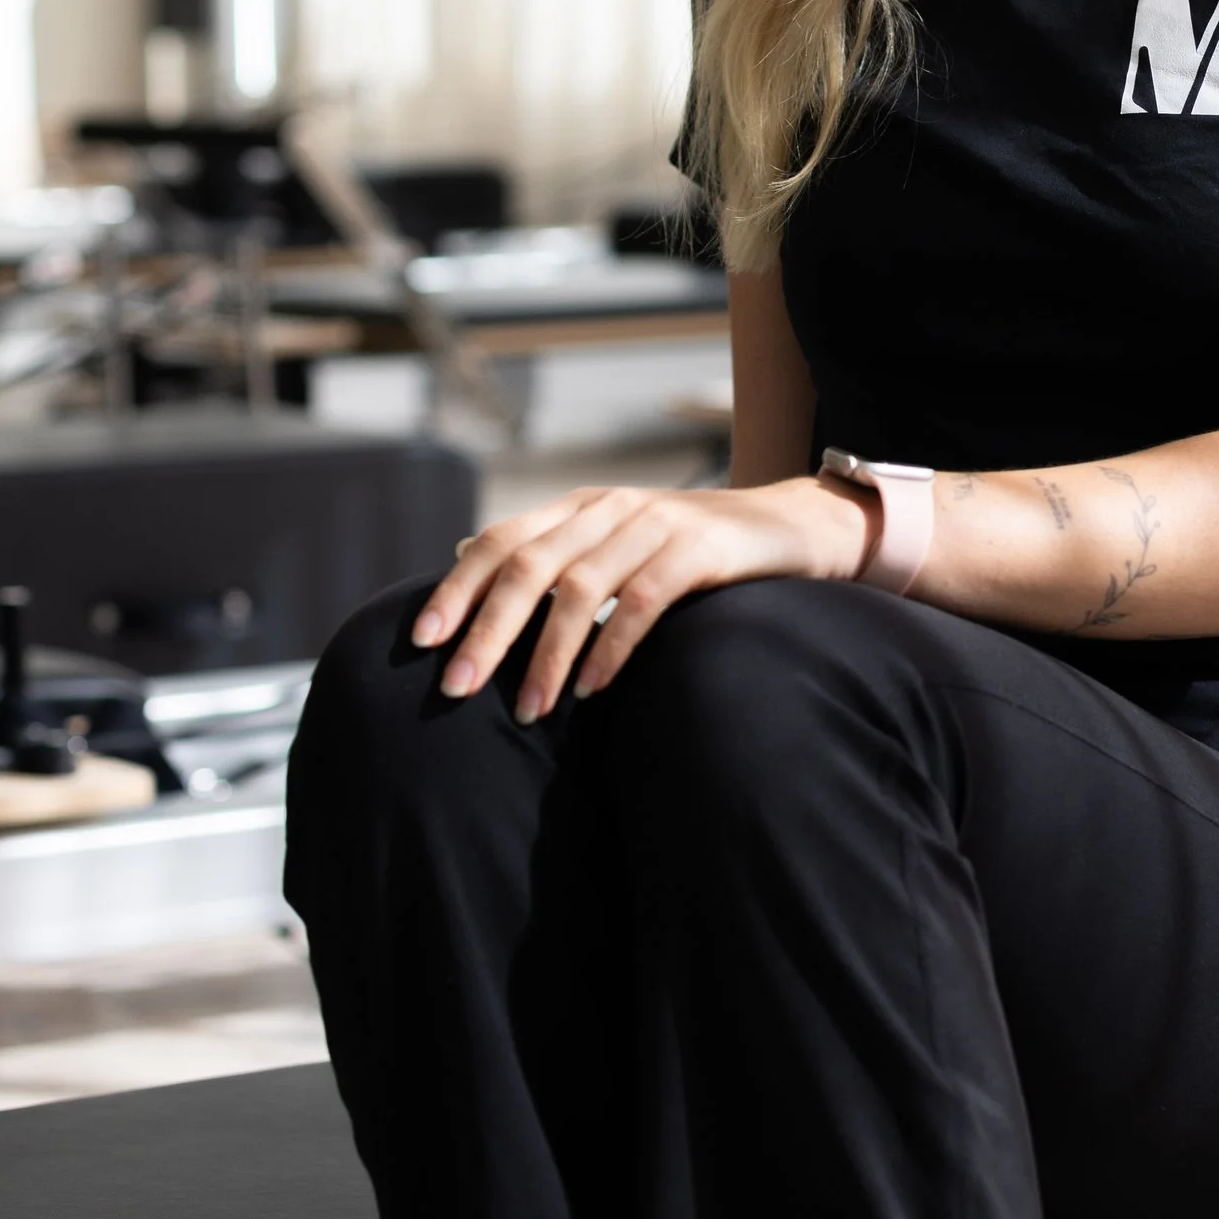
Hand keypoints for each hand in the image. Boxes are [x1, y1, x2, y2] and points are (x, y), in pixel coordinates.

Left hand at [410, 477, 873, 719]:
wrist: (796, 528)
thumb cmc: (697, 552)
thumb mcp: (617, 543)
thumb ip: (551, 549)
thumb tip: (466, 554)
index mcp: (581, 507)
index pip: (501, 541)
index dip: (458, 589)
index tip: (421, 641)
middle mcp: (611, 508)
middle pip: (528, 565)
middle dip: (487, 630)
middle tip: (456, 688)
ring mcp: (657, 524)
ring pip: (580, 587)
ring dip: (547, 655)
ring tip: (529, 710)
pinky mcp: (701, 549)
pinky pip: (643, 600)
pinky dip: (611, 646)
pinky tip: (592, 688)